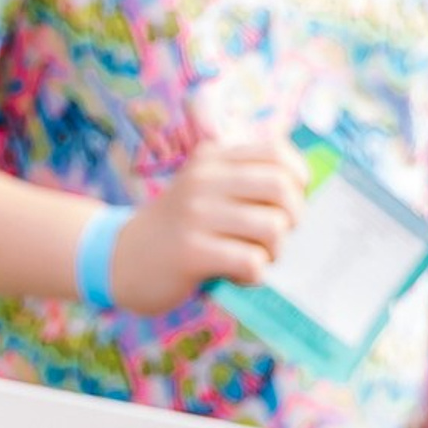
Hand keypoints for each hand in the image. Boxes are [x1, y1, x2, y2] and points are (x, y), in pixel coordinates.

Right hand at [107, 136, 307, 313]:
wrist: (121, 258)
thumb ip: (244, 181)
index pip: (276, 153)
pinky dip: (254, 274)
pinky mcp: (191, 252)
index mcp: (211, 159)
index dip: (298, 178)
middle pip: (282, 188)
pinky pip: (251, 262)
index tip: (289, 201)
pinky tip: (236, 274)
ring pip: (272, 228)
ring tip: (254, 257)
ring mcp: (195, 215)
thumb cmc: (180, 228)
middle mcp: (203, 180)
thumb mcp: (205, 190)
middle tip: (276, 235)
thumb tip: (306, 188)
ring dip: (274, 251)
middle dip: (294, 217)